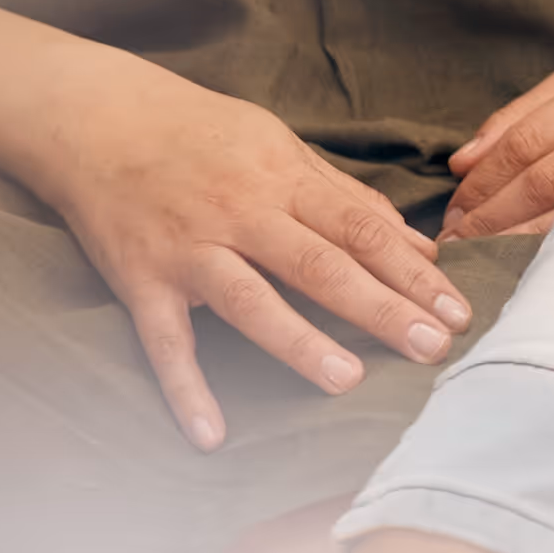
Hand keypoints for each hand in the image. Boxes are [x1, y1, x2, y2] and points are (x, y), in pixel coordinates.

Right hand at [16, 68, 477, 451]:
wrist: (96, 118)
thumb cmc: (201, 133)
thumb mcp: (280, 145)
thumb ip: (347, 198)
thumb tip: (418, 245)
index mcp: (282, 180)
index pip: (361, 229)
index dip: (412, 271)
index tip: (457, 309)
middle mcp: (241, 213)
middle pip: (320, 265)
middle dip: (380, 308)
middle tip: (433, 348)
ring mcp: (189, 248)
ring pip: (249, 300)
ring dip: (298, 341)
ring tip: (348, 381)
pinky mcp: (140, 279)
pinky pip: (165, 340)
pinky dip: (185, 388)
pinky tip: (212, 434)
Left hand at [445, 59, 553, 239]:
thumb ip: (514, 119)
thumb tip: (461, 164)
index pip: (525, 141)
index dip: (484, 180)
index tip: (454, 210)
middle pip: (545, 177)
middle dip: (494, 213)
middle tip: (458, 240)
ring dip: (520, 235)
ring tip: (484, 255)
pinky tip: (532, 259)